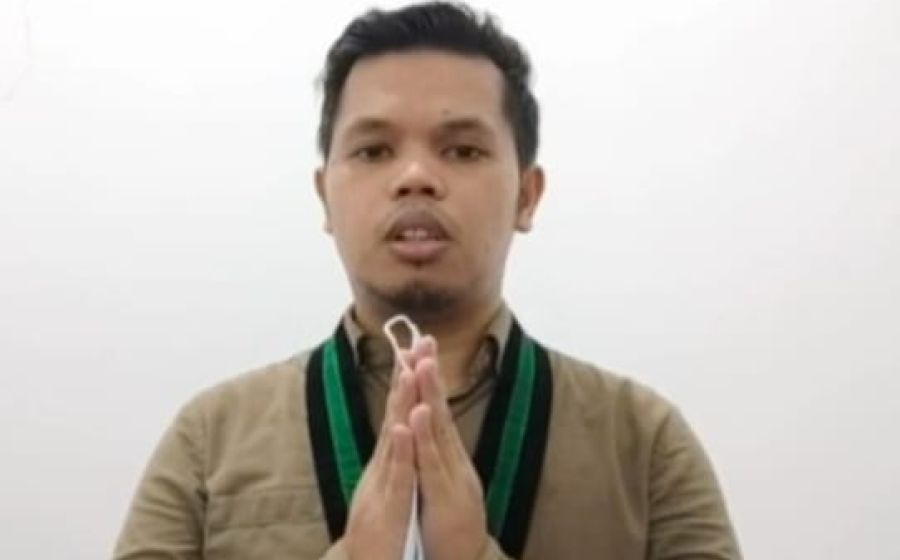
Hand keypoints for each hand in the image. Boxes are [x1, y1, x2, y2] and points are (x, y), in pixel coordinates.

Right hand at [341, 358, 417, 559]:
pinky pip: (397, 476)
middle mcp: (385, 466)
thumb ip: (396, 459)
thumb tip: (398, 429)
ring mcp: (385, 484)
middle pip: (396, 415)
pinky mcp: (389, 507)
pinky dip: (400, 451)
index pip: (402, 413)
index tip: (419, 346)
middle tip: (415, 342)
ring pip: (395, 438)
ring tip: (409, 370)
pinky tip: (403, 426)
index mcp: (392, 460)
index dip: (410, 379)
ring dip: (401, 403)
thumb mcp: (393, 487)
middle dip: (406, 378)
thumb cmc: (384, 530)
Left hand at [408, 336, 489, 559]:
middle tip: (425, 339)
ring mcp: (449, 476)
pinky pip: (430, 464)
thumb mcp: (438, 485)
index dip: (427, 378)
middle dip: (431, 374)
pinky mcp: (443, 496)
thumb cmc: (446, 525)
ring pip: (436, 431)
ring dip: (429, 396)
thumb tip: (427, 429)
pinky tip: (415, 417)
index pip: (433, 410)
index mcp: (445, 456)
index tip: (419, 344)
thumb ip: (433, 457)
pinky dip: (423, 440)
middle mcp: (451, 461)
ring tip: (421, 365)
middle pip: (439, 411)